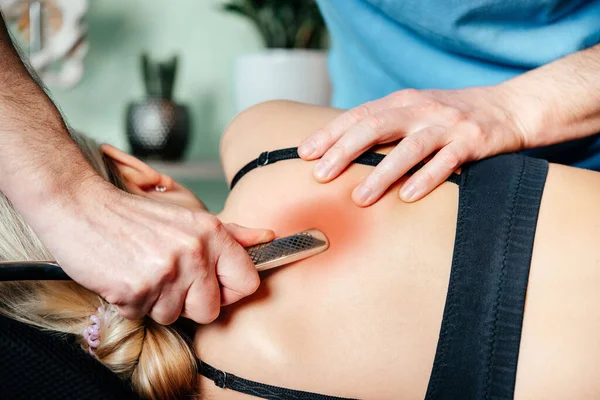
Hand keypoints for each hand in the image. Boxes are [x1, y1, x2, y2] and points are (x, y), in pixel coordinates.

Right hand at [35, 176, 273, 324]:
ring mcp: (166, 272)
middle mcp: (194, 251)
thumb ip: (232, 233)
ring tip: (143, 271)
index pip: (247, 283)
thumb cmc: (135, 216)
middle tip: (167, 276)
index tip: (211, 284)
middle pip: (211, 310)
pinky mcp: (137, 290)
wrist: (81, 208)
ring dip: (157, 302)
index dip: (229, 290)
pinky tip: (126, 276)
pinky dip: (132, 303)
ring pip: (175, 316)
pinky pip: (144, 315)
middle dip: (189, 302)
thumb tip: (267, 237)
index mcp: (212, 233)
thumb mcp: (189, 218)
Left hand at [298, 85, 527, 204]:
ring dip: (381, 174)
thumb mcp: (415, 112)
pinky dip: (425, 179)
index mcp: (402, 101)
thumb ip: (385, 126)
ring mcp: (447, 125)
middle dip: (344, 151)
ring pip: (409, 148)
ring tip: (359, 198)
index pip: (358, 115)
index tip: (305, 153)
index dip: (330, 133)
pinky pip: (446, 163)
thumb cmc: (449, 117)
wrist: (507, 108)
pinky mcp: (472, 142)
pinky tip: (407, 197)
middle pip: (376, 127)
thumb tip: (342, 152)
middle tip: (320, 176)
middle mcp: (421, 109)